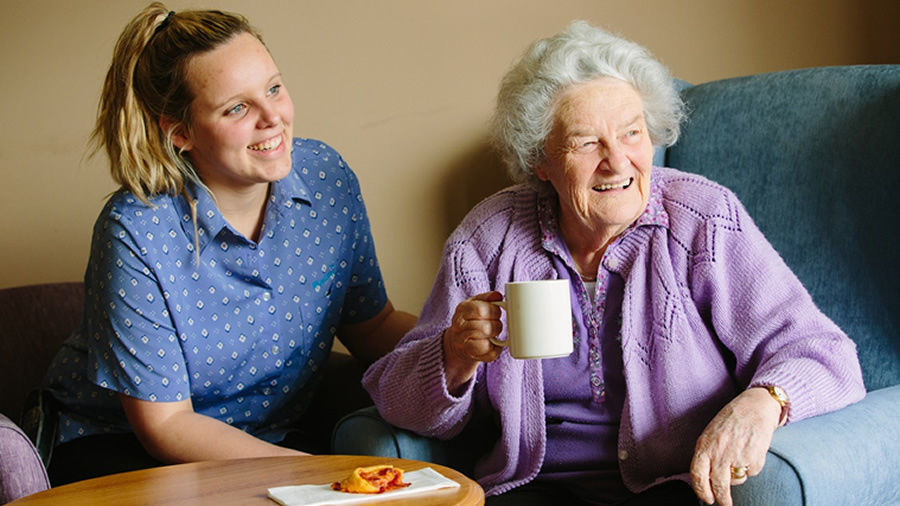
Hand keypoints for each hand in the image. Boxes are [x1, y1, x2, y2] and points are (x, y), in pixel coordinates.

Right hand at [442, 291, 503, 390]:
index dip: (494, 311)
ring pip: (484, 342)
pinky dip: (495, 349)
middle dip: (496, 325)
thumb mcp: (475, 304)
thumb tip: (498, 295)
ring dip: (494, 337)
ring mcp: (463, 343)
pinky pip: (488, 354)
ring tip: (494, 333)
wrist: (457, 342)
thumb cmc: (470, 319)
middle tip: (496, 324)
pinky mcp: (471, 355)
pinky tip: (493, 343)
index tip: (497, 312)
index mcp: (462, 310)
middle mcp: (459, 327)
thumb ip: (487, 298)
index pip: (480, 310)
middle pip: (484, 328)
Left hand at [690, 387, 780, 504]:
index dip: (701, 491)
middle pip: (718, 485)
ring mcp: (737, 456)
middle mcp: (719, 452)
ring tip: (741, 456)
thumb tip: (705, 479)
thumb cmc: (731, 420)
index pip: (697, 475)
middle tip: (724, 504)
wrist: (754, 407)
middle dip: (722, 499)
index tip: (707, 500)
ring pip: (737, 480)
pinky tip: (752, 449)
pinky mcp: (754, 458)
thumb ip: (707, 454)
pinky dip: (752, 465)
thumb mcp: (711, 434)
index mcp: (704, 446)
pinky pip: (752, 472)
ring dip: (738, 476)